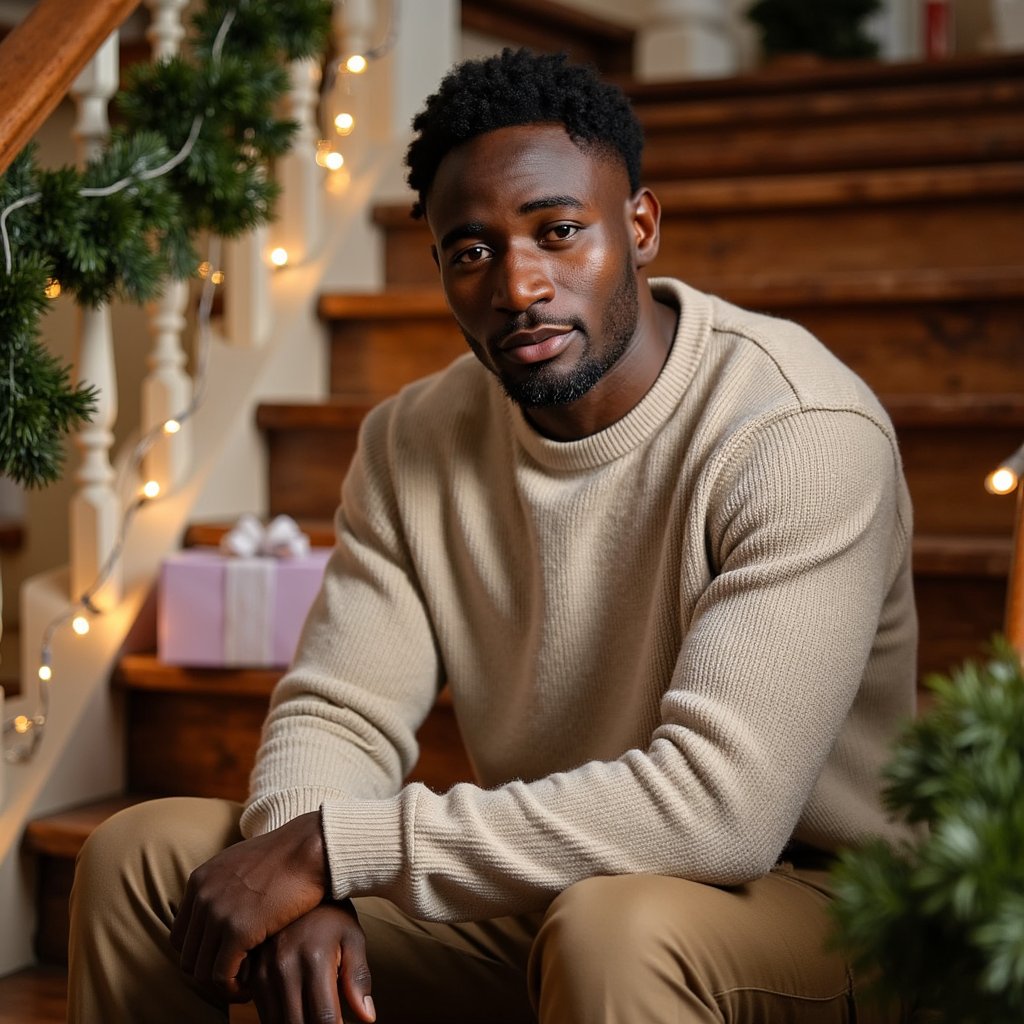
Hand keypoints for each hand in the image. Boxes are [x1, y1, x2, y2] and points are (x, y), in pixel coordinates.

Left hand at [170, 811, 328, 999]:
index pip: (180, 935)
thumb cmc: (288, 856)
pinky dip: (232, 990)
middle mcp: (202, 896)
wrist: (311, 847)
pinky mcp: (238, 929)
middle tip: (235, 977)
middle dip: (209, 973)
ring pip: (200, 971)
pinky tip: (250, 988)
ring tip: (244, 985)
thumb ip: (224, 886)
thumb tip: (223, 911)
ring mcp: (218, 912)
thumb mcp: (242, 863)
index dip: (200, 954)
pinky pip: (221, 976)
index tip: (223, 960)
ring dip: (220, 986)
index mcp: (200, 881)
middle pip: (187, 956)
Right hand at [245, 902, 374, 1023]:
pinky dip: (278, 1018)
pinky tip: (295, 1009)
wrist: (298, 880)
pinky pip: (262, 1011)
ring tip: (312, 1014)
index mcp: (314, 959)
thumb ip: (359, 978)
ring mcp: (263, 970)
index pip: (324, 1018)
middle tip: (326, 1019)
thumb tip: (367, 1018)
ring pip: (276, 1022)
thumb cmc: (332, 913)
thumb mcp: (353, 937)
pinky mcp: (249, 972)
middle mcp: (284, 967)